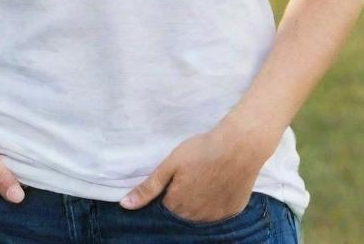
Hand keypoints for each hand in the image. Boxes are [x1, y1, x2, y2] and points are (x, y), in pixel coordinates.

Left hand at [120, 123, 272, 222]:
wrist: (238, 147)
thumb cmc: (201, 151)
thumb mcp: (169, 165)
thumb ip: (148, 187)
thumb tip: (125, 205)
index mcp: (178, 205)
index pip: (164, 205)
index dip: (167, 188)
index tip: (174, 175)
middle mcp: (197, 217)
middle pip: (181, 211)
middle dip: (181, 196)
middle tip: (190, 173)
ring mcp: (217, 216)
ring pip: (199, 213)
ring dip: (197, 200)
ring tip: (203, 176)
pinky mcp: (233, 211)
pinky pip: (218, 211)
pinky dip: (215, 201)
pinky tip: (216, 183)